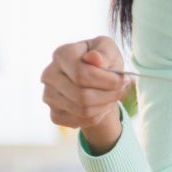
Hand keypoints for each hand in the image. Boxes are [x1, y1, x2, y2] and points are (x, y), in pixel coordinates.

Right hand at [40, 36, 130, 152]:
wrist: (94, 78)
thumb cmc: (102, 59)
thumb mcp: (108, 49)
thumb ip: (103, 52)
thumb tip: (94, 58)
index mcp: (62, 54)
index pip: (81, 74)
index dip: (107, 81)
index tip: (123, 80)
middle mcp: (50, 75)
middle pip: (82, 96)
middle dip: (109, 96)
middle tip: (122, 90)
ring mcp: (49, 96)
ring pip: (83, 111)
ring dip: (105, 106)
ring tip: (112, 96)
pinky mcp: (54, 113)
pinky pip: (80, 122)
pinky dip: (97, 116)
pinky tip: (100, 104)